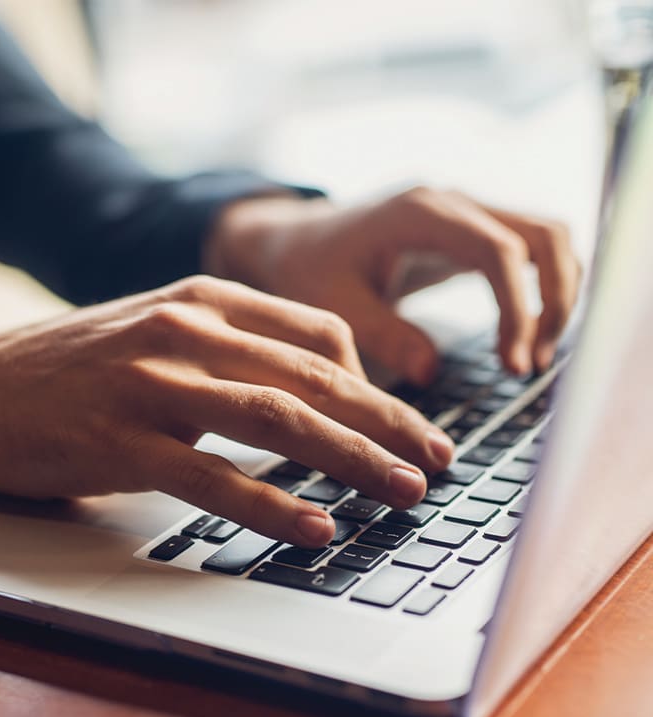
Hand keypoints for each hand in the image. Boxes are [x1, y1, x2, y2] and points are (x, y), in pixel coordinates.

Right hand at [0, 276, 453, 547]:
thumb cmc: (72, 367)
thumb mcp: (156, 332)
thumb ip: (227, 349)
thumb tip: (306, 391)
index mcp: (203, 298)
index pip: (318, 333)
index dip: (376, 382)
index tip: (408, 422)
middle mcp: (185, 329)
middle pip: (314, 378)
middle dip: (388, 422)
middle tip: (439, 460)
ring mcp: (152, 382)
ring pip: (277, 420)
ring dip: (351, 460)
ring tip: (403, 493)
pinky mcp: (121, 441)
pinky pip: (214, 476)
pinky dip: (272, 505)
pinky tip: (315, 529)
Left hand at [208, 187, 581, 382]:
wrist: (299, 240)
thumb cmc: (310, 269)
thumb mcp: (333, 304)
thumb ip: (381, 334)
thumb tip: (430, 373)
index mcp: (419, 213)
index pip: (497, 250)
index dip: (517, 308)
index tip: (513, 364)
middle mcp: (452, 202)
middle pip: (543, 234)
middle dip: (555, 300)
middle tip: (534, 363)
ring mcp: (466, 212)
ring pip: (547, 236)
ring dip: (558, 293)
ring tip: (534, 356)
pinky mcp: (470, 231)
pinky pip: (530, 248)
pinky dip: (543, 287)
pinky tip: (526, 333)